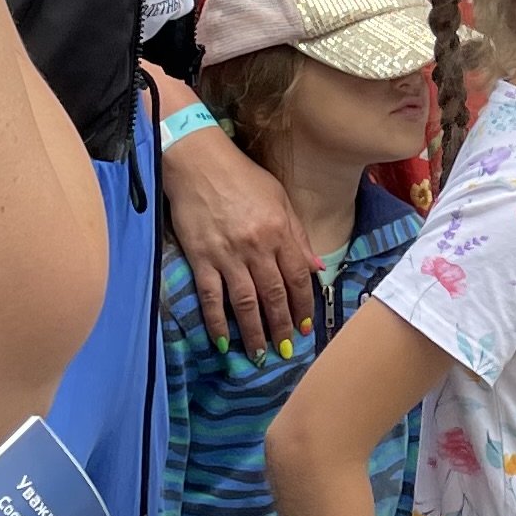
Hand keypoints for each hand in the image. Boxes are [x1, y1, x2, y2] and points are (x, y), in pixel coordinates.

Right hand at [163, 113, 319, 350]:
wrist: (198, 162)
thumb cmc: (242, 177)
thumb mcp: (279, 198)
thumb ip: (298, 236)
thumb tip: (316, 268)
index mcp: (279, 230)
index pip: (297, 277)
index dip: (303, 305)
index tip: (306, 326)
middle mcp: (257, 246)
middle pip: (274, 295)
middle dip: (283, 326)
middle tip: (287, 349)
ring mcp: (227, 254)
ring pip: (246, 302)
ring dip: (255, 332)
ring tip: (261, 354)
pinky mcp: (201, 258)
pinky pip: (211, 296)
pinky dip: (217, 321)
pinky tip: (223, 340)